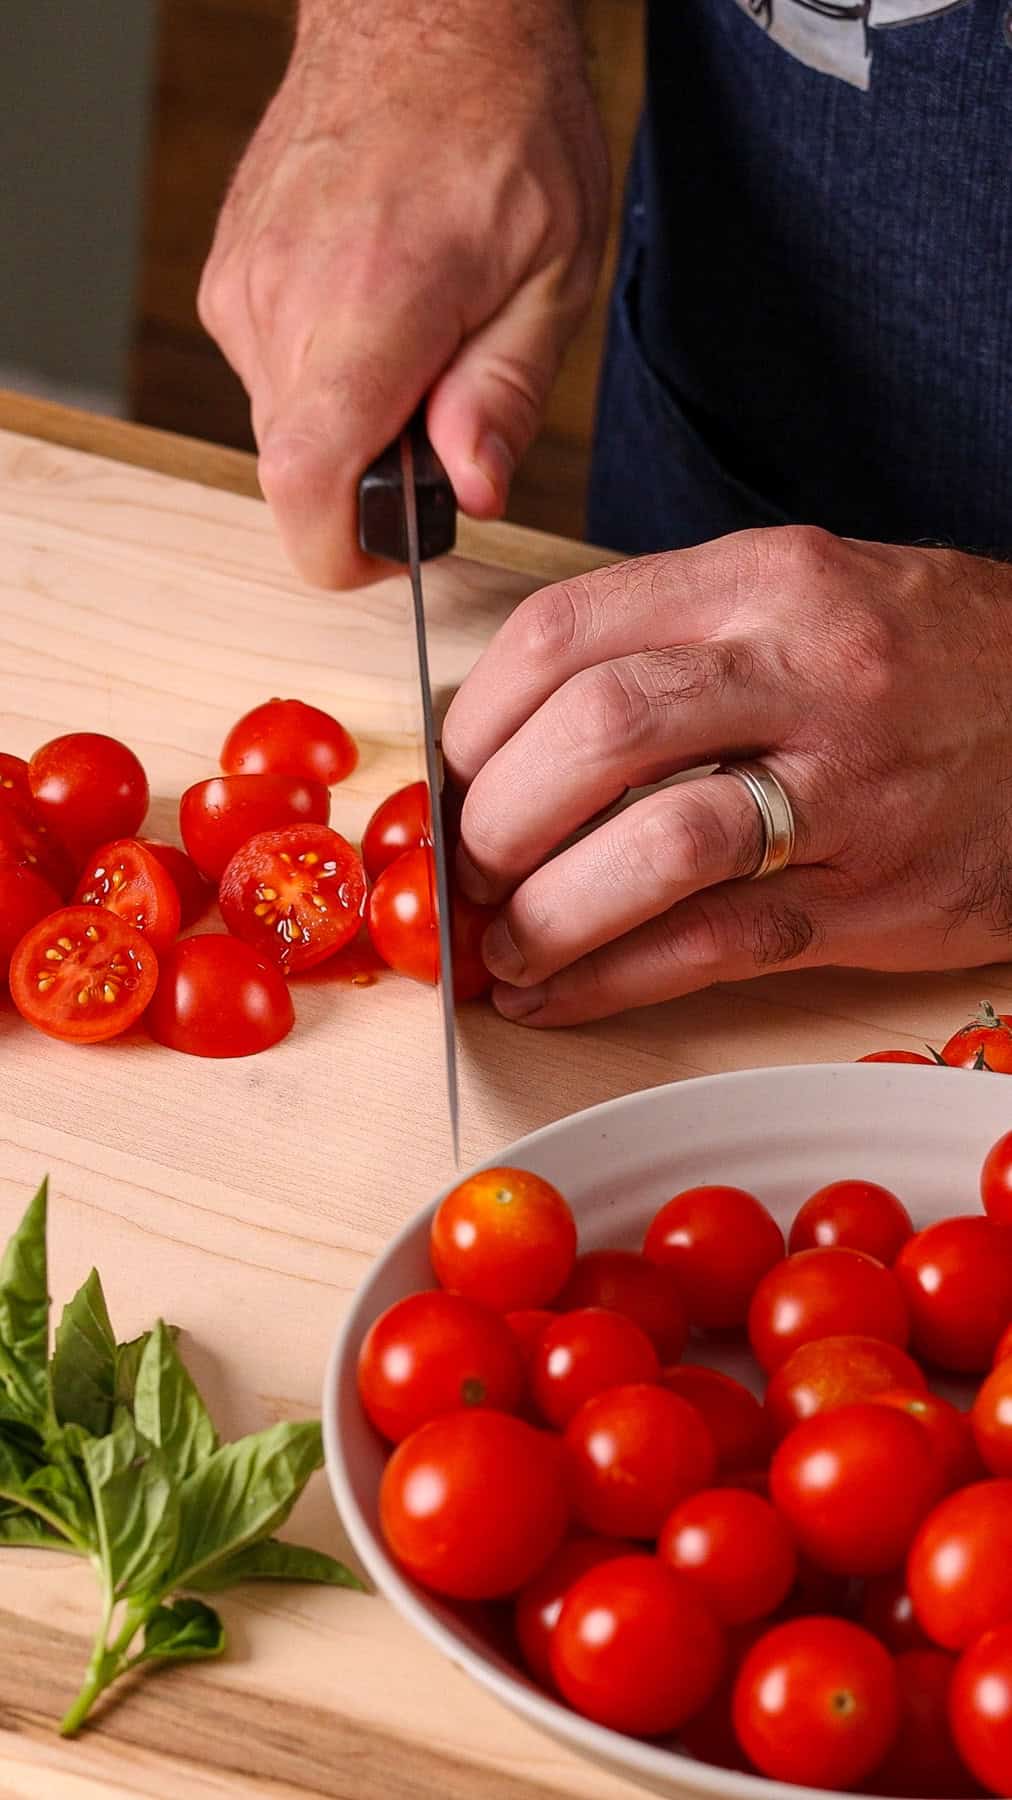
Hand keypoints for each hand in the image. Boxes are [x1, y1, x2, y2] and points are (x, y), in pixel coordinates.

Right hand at [198, 0, 606, 587]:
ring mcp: (243, 286)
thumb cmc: (505, 125)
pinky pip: (272, 376)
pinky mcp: (229, 277)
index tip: (399, 542)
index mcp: (371, 304)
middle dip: (373, 475)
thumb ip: (505, 396)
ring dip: (354, 419)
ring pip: (285, 426)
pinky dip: (327, 375)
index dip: (346, 549)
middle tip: (446, 407)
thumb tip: (468, 494)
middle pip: (298, 471)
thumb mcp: (554, 272)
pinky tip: (378, 308)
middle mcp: (284, 300)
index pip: (307, 482)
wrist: (422, 16)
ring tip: (419, 336)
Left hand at [442, 527, 1011, 1024]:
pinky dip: (609, 981)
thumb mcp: (806, 597)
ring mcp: (844, 788)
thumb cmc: (927, 659)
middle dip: (495, 819)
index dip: (476, 720)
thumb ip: (673, 643)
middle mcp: (802, 670)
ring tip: (502, 943)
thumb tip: (517, 734)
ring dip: (546, 911)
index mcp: (764, 580)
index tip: (450, 775)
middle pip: (596, 735)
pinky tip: (556, 994)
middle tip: (464, 867)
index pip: (564, 634)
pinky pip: (714, 946)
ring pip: (655, 848)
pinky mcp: (870, 895)